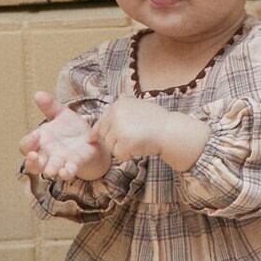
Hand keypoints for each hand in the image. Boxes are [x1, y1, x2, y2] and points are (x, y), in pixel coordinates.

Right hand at [20, 92, 110, 182]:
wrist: (91, 141)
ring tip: (50, 170)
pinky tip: (67, 172)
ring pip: (49, 169)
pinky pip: (68, 172)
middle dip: (32, 161)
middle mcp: (47, 154)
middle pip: (32, 163)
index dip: (28, 143)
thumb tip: (38, 94)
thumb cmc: (71, 129)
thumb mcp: (62, 114)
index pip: (26, 145)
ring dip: (49, 170)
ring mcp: (60, 162)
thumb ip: (50, 106)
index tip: (34, 137)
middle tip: (33, 156)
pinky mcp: (74, 166)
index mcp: (40, 141)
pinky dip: (66, 173)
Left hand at [93, 97, 207, 170]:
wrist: (169, 131)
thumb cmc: (157, 121)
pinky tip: (138, 148)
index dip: (97, 132)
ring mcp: (119, 128)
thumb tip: (102, 119)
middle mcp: (116, 114)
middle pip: (104, 135)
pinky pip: (118, 155)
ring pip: (110, 146)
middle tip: (132, 139)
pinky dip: (127, 155)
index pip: (102, 121)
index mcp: (118, 104)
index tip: (91, 139)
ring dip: (122, 149)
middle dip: (114, 141)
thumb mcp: (138, 107)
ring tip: (137, 141)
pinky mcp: (124, 141)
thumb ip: (121, 111)